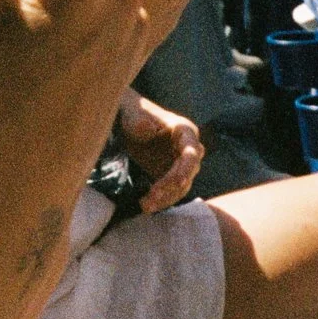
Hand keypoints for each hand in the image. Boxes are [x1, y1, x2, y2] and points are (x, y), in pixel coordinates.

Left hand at [119, 96, 204, 212]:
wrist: (126, 120)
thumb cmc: (134, 113)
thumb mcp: (135, 115)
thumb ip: (140, 122)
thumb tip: (148, 129)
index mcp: (185, 131)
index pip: (191, 154)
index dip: (185, 170)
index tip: (178, 183)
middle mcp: (188, 149)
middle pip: (187, 174)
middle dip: (170, 187)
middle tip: (152, 197)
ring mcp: (181, 164)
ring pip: (181, 187)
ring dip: (165, 198)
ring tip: (145, 205)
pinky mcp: (170, 175)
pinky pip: (171, 192)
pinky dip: (161, 200)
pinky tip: (146, 205)